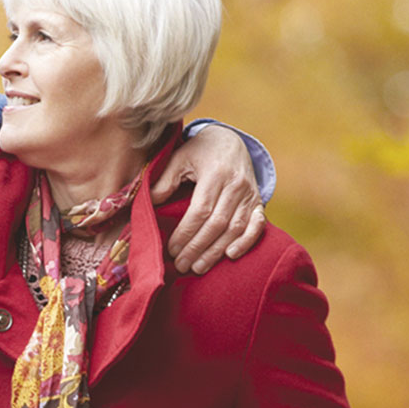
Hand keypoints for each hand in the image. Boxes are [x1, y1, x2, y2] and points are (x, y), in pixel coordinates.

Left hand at [150, 124, 265, 274]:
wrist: (230, 140)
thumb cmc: (200, 152)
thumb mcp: (179, 157)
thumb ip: (165, 179)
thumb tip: (150, 202)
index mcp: (215, 173)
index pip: (200, 210)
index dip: (186, 233)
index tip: (171, 248)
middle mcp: (236, 184)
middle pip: (217, 224)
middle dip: (197, 248)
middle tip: (182, 265)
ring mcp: (250, 194)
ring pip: (235, 228)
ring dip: (216, 251)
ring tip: (198, 267)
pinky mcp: (258, 201)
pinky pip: (257, 225)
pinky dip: (247, 242)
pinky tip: (231, 255)